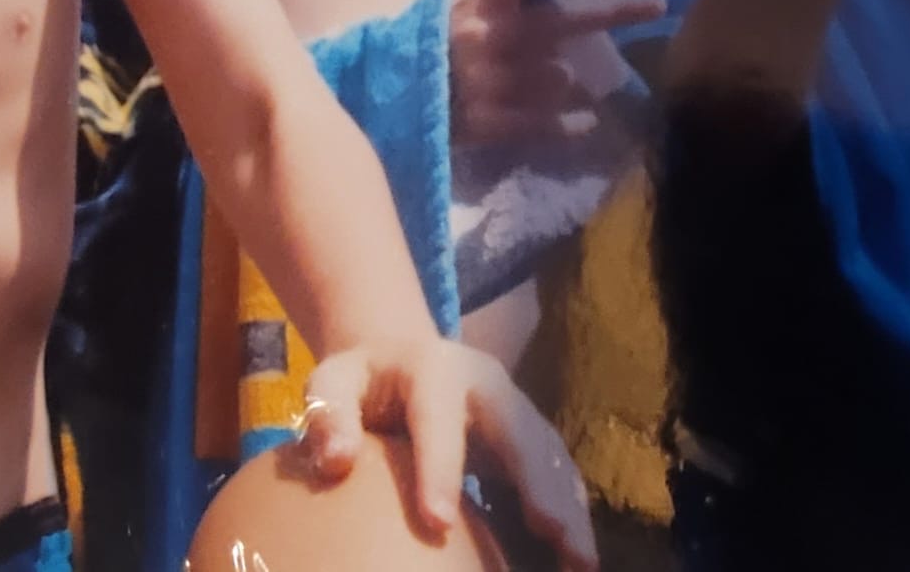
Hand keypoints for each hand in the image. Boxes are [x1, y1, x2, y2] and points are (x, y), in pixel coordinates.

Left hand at [298, 337, 596, 569]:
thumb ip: (328, 415)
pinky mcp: (528, 434)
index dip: (441, 469)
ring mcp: (516, 407)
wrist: (401, 358)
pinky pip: (556, 472)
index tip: (438, 524)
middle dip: (538, 482)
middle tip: (552, 532)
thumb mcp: (331, 383)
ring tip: (581, 560)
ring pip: (550, 455)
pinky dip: (572, 511)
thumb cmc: (362, 381)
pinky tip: (577, 557)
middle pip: (520, 431)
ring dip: (569, 505)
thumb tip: (336, 463)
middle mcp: (488, 382)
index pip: (439, 419)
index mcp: (435, 368)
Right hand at [450, 0, 664, 145]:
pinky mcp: (491, 122)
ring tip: (569, 80)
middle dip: (613, 10)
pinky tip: (589, 123)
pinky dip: (568, 126)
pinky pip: (542, 125)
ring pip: (556, 74)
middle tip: (660, 3)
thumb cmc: (431, 41)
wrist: (392, 98)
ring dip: (567, 78)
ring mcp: (493, 82)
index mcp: (484, 4)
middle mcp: (492, 38)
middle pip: (561, 20)